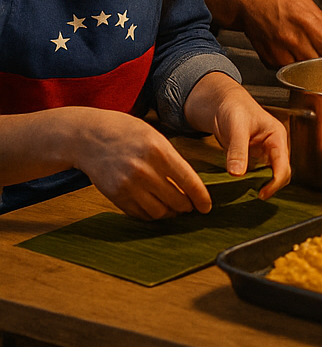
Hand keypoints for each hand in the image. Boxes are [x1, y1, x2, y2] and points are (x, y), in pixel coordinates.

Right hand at [66, 109, 211, 220]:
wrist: (89, 137)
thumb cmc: (126, 133)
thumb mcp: (155, 137)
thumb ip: (172, 158)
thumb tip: (190, 183)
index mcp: (159, 151)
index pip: (188, 181)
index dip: (200, 197)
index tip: (206, 207)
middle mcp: (144, 170)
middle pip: (175, 200)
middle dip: (186, 206)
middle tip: (190, 206)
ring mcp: (127, 185)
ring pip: (158, 211)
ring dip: (169, 213)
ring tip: (173, 209)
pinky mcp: (115, 195)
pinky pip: (139, 213)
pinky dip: (150, 214)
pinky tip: (155, 208)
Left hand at [184, 72, 290, 199]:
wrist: (220, 100)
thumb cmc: (233, 106)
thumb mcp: (236, 126)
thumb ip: (238, 149)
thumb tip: (238, 173)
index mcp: (277, 136)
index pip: (284, 165)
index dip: (276, 182)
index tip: (262, 193)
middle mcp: (273, 146)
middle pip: (280, 172)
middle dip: (271, 185)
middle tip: (255, 195)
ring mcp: (262, 152)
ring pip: (268, 174)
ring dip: (260, 184)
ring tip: (246, 192)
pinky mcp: (250, 156)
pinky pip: (254, 173)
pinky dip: (249, 181)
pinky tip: (239, 185)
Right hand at [204, 0, 321, 66]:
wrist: (250, 4)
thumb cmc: (280, 1)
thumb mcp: (309, 6)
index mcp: (306, 22)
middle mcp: (293, 40)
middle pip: (321, 65)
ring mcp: (280, 53)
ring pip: (306, 72)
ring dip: (314, 70)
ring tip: (314, 58)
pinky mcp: (270, 62)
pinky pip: (290, 71)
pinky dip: (297, 68)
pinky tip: (295, 54)